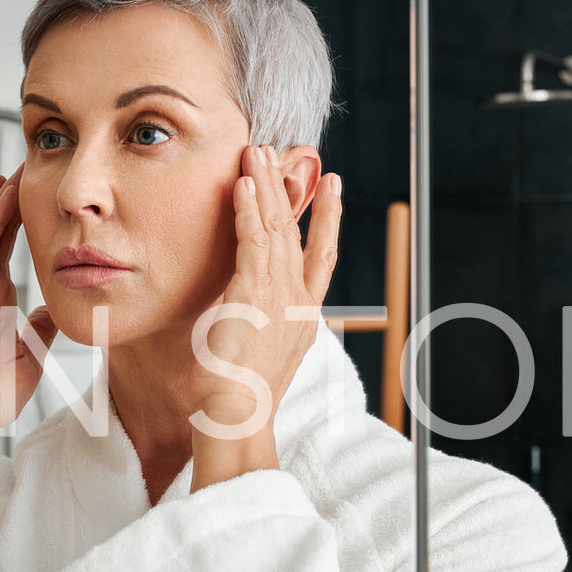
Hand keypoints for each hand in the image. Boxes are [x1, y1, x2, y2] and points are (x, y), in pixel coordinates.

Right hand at [0, 169, 56, 523]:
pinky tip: (4, 196)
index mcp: (0, 297)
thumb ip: (42, 327)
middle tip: (32, 165)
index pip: (13, 247)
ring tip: (19, 169)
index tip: (44, 193)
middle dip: (14, 197)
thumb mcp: (32, 351)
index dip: (28, 218)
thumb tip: (56, 309)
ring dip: (2, 199)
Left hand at [187, 144, 340, 488]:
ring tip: (259, 152)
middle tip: (288, 154)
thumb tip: (241, 320)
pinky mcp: (253, 294)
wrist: (238, 418)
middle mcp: (299, 302)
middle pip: (297, 234)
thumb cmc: (240, 400)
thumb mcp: (257, 357)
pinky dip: (248, 209)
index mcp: (305, 317)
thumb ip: (257, 330)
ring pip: (275, 229)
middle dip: (292, 191)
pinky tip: (243, 183)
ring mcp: (279, 296)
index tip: (332, 189)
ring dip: (266, 187)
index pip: (320, 258)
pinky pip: (252, 241)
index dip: (327, 220)